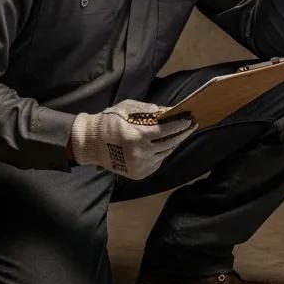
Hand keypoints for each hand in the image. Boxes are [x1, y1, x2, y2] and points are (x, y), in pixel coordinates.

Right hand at [69, 100, 195, 180]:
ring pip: (165, 154)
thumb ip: (146, 109)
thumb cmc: (108, 122)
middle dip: (182, 134)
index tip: (190, 120)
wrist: (91, 144)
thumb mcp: (125, 109)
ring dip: (174, 143)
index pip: (165, 130)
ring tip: (180, 134)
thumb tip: (166, 111)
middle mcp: (140, 153)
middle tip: (191, 126)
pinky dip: (163, 153)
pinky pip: (158, 162)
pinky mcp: (139, 174)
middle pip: (169, 143)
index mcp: (137, 136)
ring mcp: (140, 165)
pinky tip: (166, 145)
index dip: (179, 125)